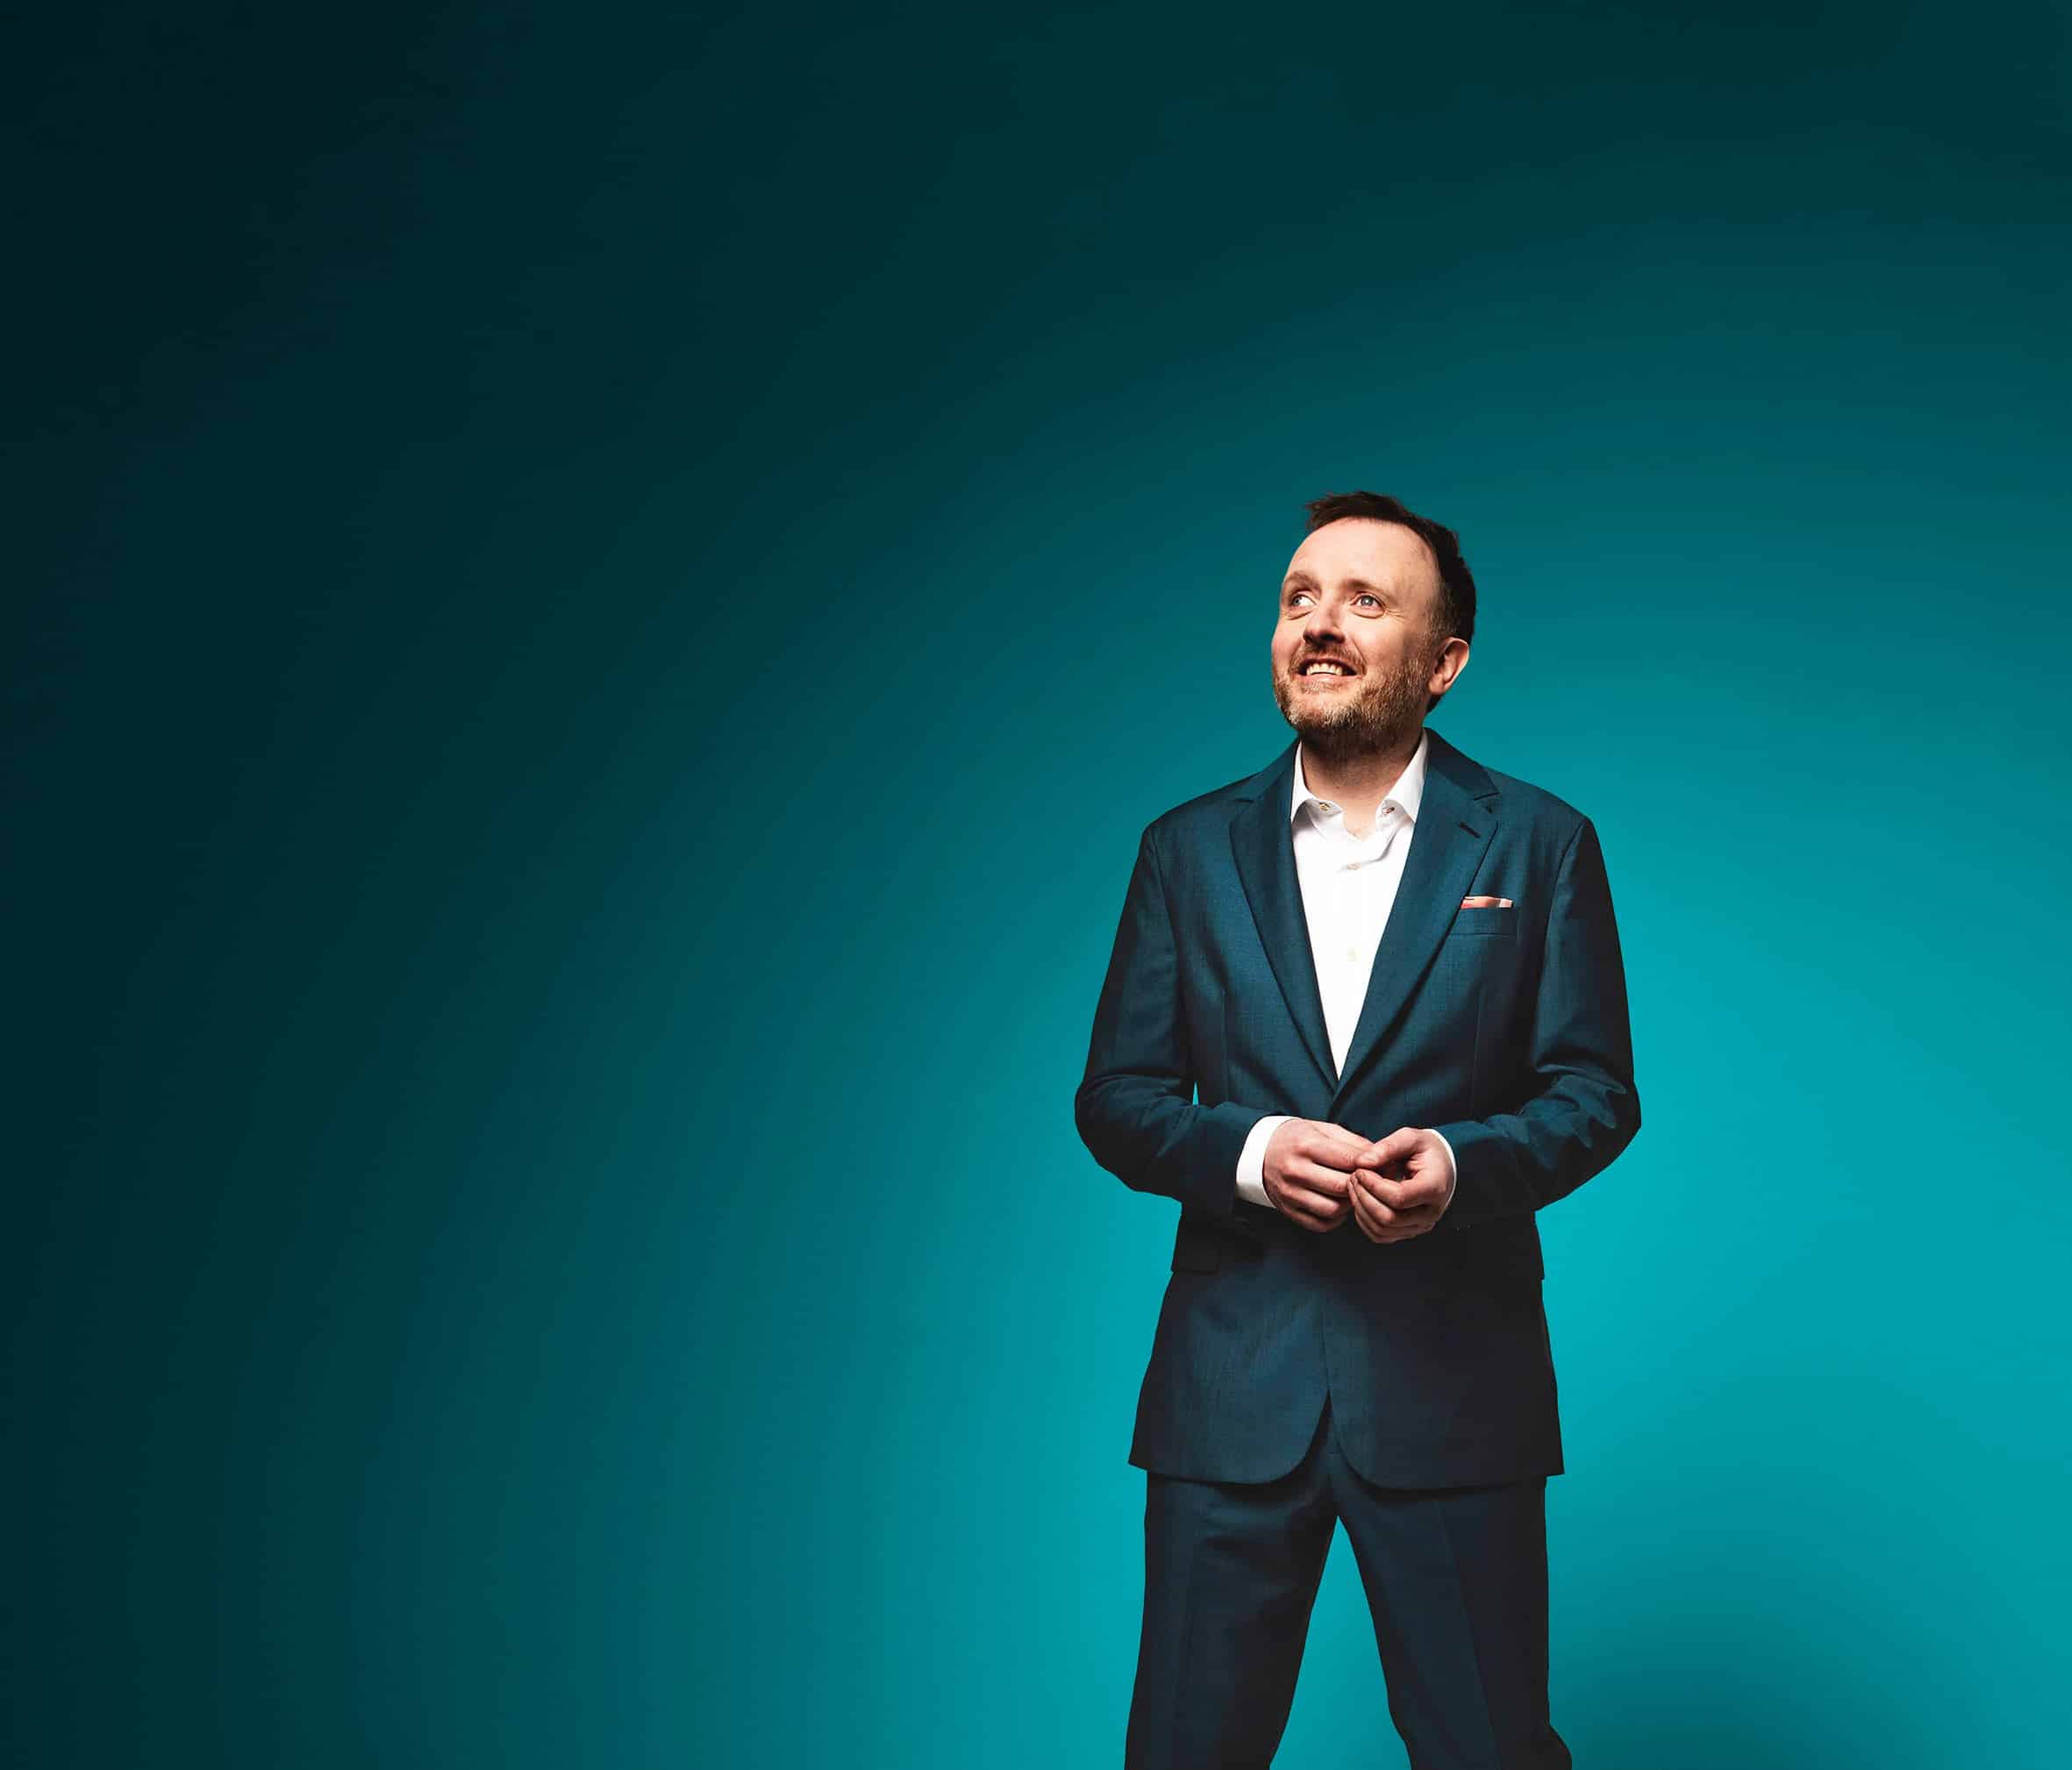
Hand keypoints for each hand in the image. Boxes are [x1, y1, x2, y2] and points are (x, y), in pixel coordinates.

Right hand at [1261, 1118, 1370, 1232]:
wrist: (1261, 1151)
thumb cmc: (1299, 1138)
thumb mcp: (1323, 1129)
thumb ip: (1353, 1142)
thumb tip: (1382, 1159)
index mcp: (1306, 1145)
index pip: (1348, 1160)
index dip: (1371, 1165)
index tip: (1381, 1166)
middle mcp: (1295, 1170)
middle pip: (1342, 1187)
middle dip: (1360, 1185)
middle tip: (1368, 1182)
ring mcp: (1290, 1193)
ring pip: (1334, 1209)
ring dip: (1348, 1203)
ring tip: (1350, 1192)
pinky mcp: (1288, 1210)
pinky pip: (1321, 1223)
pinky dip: (1335, 1218)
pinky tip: (1337, 1204)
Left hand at [1349, 1128, 1454, 1243]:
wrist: (1442, 1166)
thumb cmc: (1426, 1151)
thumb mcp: (1411, 1138)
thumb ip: (1387, 1147)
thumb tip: (1361, 1162)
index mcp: (1434, 1188)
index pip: (1399, 1197)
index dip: (1373, 1185)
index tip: (1360, 1170)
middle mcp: (1430, 1213)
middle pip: (1388, 1218)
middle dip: (1363, 1198)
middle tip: (1353, 1178)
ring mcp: (1420, 1226)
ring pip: (1382, 1229)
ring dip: (1361, 1209)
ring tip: (1354, 1187)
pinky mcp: (1409, 1231)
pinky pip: (1381, 1236)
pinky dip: (1365, 1221)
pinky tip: (1360, 1201)